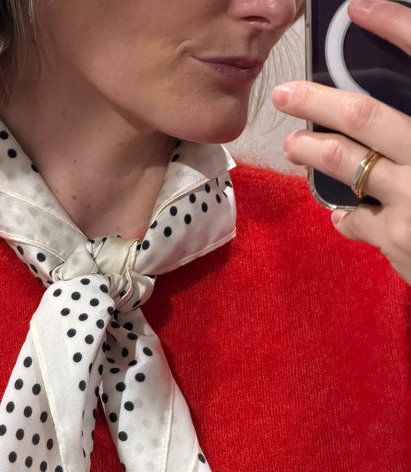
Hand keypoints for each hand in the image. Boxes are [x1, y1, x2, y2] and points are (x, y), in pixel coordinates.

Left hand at [272, 0, 410, 284]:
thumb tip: (385, 123)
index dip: (394, 27)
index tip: (359, 9)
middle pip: (365, 115)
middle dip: (318, 101)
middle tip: (286, 95)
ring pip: (348, 163)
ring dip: (313, 151)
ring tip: (294, 145)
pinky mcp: (397, 238)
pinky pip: (356, 219)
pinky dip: (347, 216)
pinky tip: (342, 214)